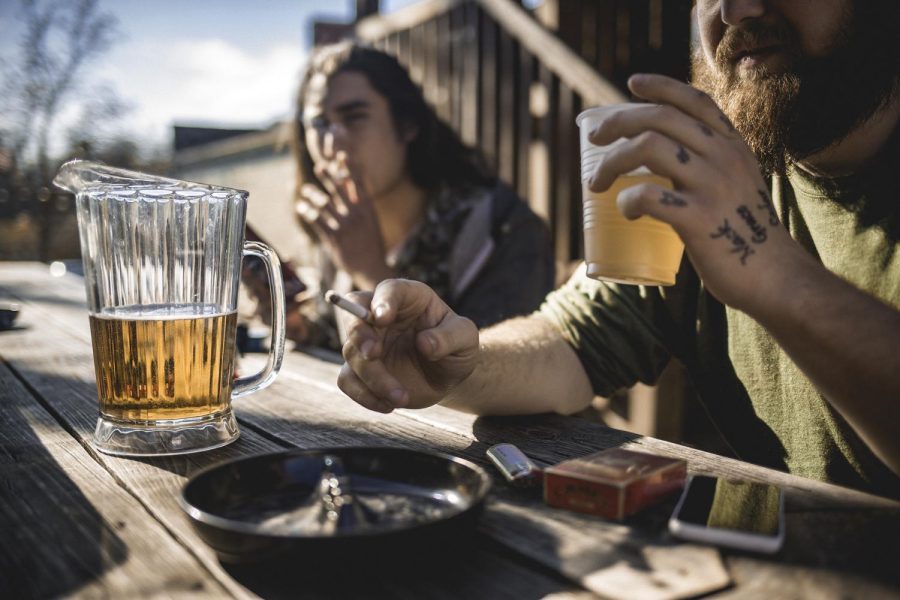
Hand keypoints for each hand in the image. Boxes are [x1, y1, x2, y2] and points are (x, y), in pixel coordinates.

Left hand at [296, 154, 393, 288]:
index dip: (349, 167)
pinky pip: (316, 221)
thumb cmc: (371, 243)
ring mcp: (344, 226)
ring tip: (305, 189)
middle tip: (318, 166)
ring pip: (324, 203)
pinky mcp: (333, 238)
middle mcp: (356, 214)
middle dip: (328, 175)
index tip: (341, 155)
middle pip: (339, 189)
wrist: (371, 267)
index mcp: (367, 208)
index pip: (358, 182)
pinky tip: (301, 207)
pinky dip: (307, 212)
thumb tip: (352, 184)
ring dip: (313, 194)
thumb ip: (361, 203)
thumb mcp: (371, 220)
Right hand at [336, 279, 479, 412]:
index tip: (383, 317)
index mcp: (407, 297)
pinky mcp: (360, 369)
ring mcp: (367, 342)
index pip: (389, 290)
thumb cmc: (455, 347)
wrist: (446, 374)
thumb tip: (425, 343)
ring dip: (372, 377)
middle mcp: (380, 315)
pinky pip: (347, 380)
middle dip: (360, 334)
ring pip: (352, 353)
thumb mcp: (465, 338)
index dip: (383, 301)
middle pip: (355, 314)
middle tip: (374, 354)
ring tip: (401, 397)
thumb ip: (450, 337)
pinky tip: (388, 405)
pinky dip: (363, 395)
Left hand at [588, 74, 811, 313]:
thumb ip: (708, 166)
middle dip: (618, 124)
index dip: (661, 87)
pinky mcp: (700, 221)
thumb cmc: (744, 234)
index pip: (694, 101)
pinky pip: (650, 196)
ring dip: (612, 162)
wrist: (773, 278)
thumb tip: (658, 160)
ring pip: (649, 148)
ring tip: (597, 183)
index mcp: (732, 146)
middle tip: (594, 142)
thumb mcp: (736, 184)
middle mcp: (724, 158)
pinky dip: (628, 200)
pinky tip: (625, 211)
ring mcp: (713, 187)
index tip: (631, 84)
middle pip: (660, 119)